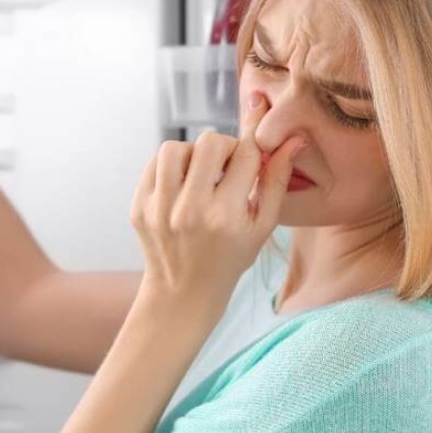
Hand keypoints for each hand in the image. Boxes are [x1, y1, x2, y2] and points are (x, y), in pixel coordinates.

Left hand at [130, 91, 304, 309]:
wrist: (183, 292)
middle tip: (226, 166)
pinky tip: (182, 184)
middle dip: (224, 147)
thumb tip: (292, 140)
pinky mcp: (138, 207)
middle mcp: (190, 211)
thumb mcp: (262, 227)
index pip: (246, 154)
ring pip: (175, 148)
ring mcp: (159, 209)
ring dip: (192, 154)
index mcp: (226, 216)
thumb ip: (277, 181)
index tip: (252, 152)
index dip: (254, 146)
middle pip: (210, 142)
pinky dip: (171, 167)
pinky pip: (154, 164)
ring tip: (200, 173)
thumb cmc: (230, 258)